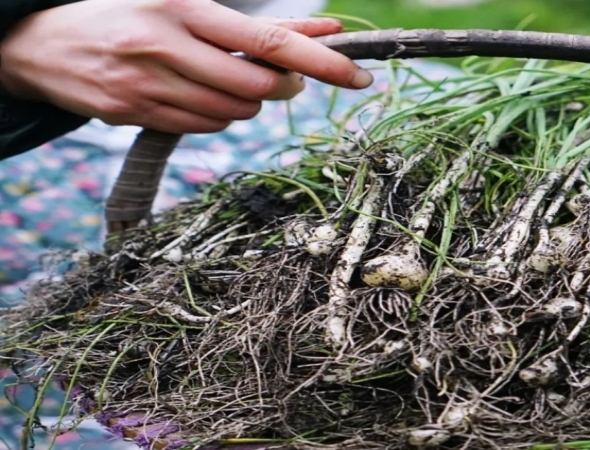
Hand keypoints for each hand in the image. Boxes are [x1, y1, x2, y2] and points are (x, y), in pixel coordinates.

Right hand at [0, 0, 373, 132]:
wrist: (37, 43)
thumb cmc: (126, 16)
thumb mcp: (184, 4)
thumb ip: (255, 24)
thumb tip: (325, 33)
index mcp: (183, 7)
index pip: (269, 40)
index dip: (321, 62)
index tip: (359, 75)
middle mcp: (165, 45)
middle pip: (258, 87)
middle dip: (283, 88)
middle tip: (281, 78)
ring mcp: (148, 85)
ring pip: (233, 114)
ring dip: (247, 104)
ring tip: (224, 80)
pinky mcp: (134, 115)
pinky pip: (202, 128)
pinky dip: (216, 117)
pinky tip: (196, 96)